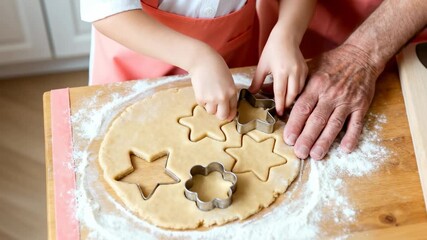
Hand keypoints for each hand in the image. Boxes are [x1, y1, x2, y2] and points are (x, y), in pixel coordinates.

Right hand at [189, 49, 236, 120]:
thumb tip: (227, 110)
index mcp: (232, 92)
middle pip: (222, 116)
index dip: (230, 114)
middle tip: (217, 109)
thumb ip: (229, 94)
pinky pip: (202, 105)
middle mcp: (223, 97)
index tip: (227, 115)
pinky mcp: (201, 98)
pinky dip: (202, 100)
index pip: (233, 110)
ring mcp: (211, 99)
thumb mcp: (228, 81)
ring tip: (208, 94)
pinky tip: (203, 89)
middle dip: (220, 114)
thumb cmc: (216, 68)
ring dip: (209, 106)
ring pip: (211, 112)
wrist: (202, 61)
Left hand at [249, 27, 307, 115]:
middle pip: (292, 94)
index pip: (281, 93)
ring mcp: (301, 71)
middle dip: (287, 104)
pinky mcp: (306, 69)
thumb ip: (257, 81)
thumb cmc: (272, 50)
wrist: (286, 36)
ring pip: (299, 90)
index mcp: (281, 71)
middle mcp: (293, 72)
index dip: (280, 104)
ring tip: (285, 102)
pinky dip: (297, 90)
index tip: (278, 113)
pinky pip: (303, 84)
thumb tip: (251, 93)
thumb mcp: (262, 66)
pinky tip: (291, 91)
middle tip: (282, 109)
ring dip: (293, 98)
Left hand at [283, 44, 381, 159]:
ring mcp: (347, 101)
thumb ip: (294, 84)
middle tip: (300, 152)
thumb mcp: (310, 67)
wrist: (361, 55)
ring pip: (335, 124)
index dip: (295, 124)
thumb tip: (268, 90)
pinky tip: (345, 149)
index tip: (288, 139)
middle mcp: (331, 94)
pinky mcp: (361, 105)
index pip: (303, 108)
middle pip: (317, 119)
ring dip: (325, 141)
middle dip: (307, 138)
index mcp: (316, 85)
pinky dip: (352, 137)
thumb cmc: (332, 63)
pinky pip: (356, 123)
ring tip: (317, 155)